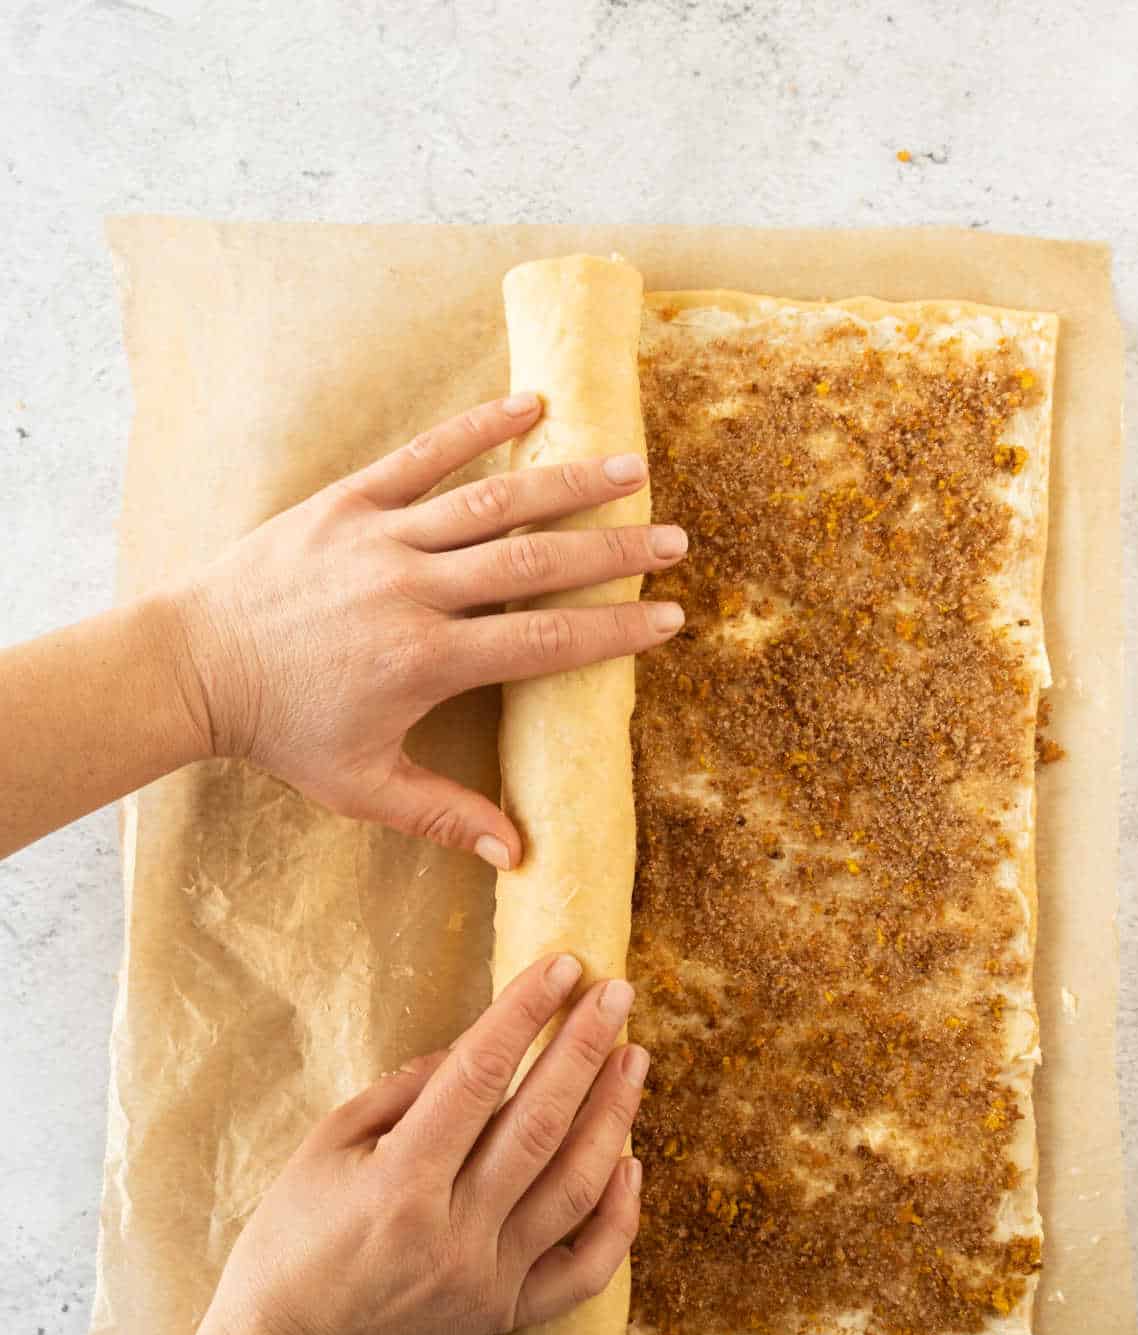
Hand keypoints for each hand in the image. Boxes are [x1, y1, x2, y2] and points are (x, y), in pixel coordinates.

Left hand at [171, 393, 685, 868]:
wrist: (191, 666)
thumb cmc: (280, 732)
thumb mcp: (362, 787)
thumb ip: (443, 817)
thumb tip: (520, 857)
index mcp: (424, 662)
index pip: (544, 643)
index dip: (613, 633)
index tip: (669, 620)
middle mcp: (412, 591)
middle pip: (534, 563)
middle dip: (613, 553)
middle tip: (675, 540)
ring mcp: (380, 538)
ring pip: (491, 502)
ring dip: (567, 482)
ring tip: (630, 467)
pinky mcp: (346, 502)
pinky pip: (422, 456)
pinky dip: (477, 428)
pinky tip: (531, 404)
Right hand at [205, 953, 645, 1334]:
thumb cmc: (292, 1238)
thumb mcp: (324, 1147)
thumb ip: (400, 1092)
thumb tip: (474, 1047)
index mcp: (398, 1184)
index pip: (477, 1078)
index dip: (522, 1015)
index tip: (560, 966)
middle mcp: (453, 1233)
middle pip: (541, 1124)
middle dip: (584, 1048)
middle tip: (616, 993)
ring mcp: (488, 1279)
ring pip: (576, 1188)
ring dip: (613, 1115)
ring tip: (632, 1057)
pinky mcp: (507, 1313)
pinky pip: (586, 1270)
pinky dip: (618, 1217)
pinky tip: (631, 1163)